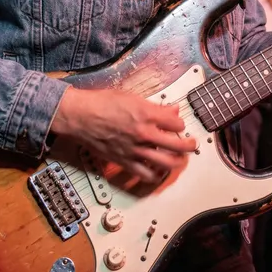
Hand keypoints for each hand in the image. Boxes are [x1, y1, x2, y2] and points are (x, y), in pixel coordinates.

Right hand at [51, 86, 196, 182]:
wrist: (81, 116)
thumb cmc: (102, 103)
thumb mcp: (132, 97)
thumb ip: (154, 106)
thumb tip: (171, 110)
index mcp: (147, 114)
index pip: (177, 122)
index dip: (180, 122)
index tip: (178, 123)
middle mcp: (144, 134)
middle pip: (178, 145)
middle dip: (189, 145)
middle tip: (191, 144)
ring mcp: (136, 150)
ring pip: (167, 163)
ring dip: (177, 161)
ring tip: (180, 159)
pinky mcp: (125, 162)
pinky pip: (146, 175)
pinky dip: (156, 174)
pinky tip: (158, 170)